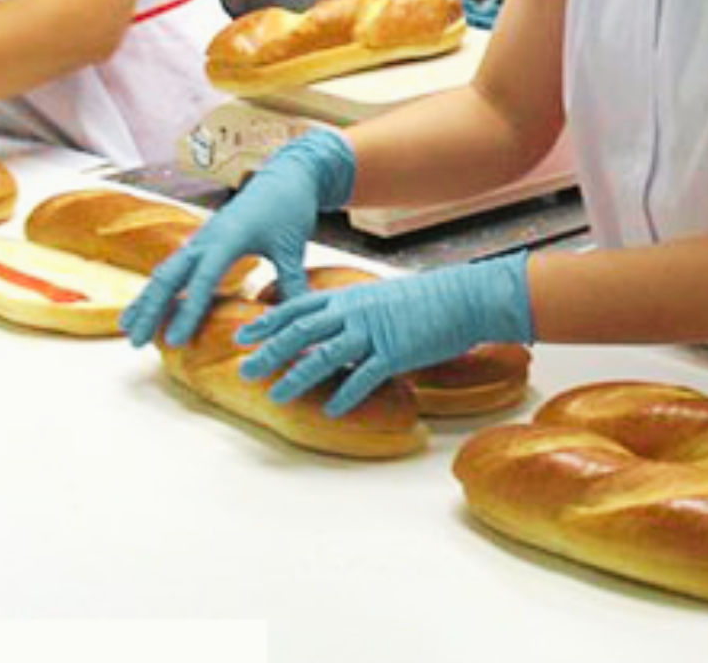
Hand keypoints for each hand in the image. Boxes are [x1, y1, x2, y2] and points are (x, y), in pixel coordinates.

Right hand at [120, 129, 356, 348]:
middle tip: (136, 344)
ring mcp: (200, 239)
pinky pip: (173, 268)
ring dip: (146, 301)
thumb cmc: (290, 209)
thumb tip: (297, 323)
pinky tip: (146, 309)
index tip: (177, 340)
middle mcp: (206, 238)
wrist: (285, 176)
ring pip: (165, 272)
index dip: (189, 310)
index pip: (203, 279)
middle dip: (151, 309)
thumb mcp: (293, 246)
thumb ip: (293, 283)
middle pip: (170, 276)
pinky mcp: (201, 242)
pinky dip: (157, 290)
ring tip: (128, 331)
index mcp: (228, 238)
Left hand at [234, 251, 534, 417]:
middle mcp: (355, 311)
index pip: (299, 307)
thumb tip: (334, 329)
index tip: (244, 336)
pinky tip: (330, 410)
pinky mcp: (395, 352)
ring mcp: (374, 331)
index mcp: (350, 297)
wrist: (463, 297)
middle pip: (301, 330)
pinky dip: (344, 395)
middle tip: (245, 370)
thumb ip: (354, 313)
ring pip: (324, 354)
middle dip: (269, 351)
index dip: (269, 322)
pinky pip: (363, 376)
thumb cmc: (425, 299)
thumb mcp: (381, 298)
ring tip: (275, 395)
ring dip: (296, 376)